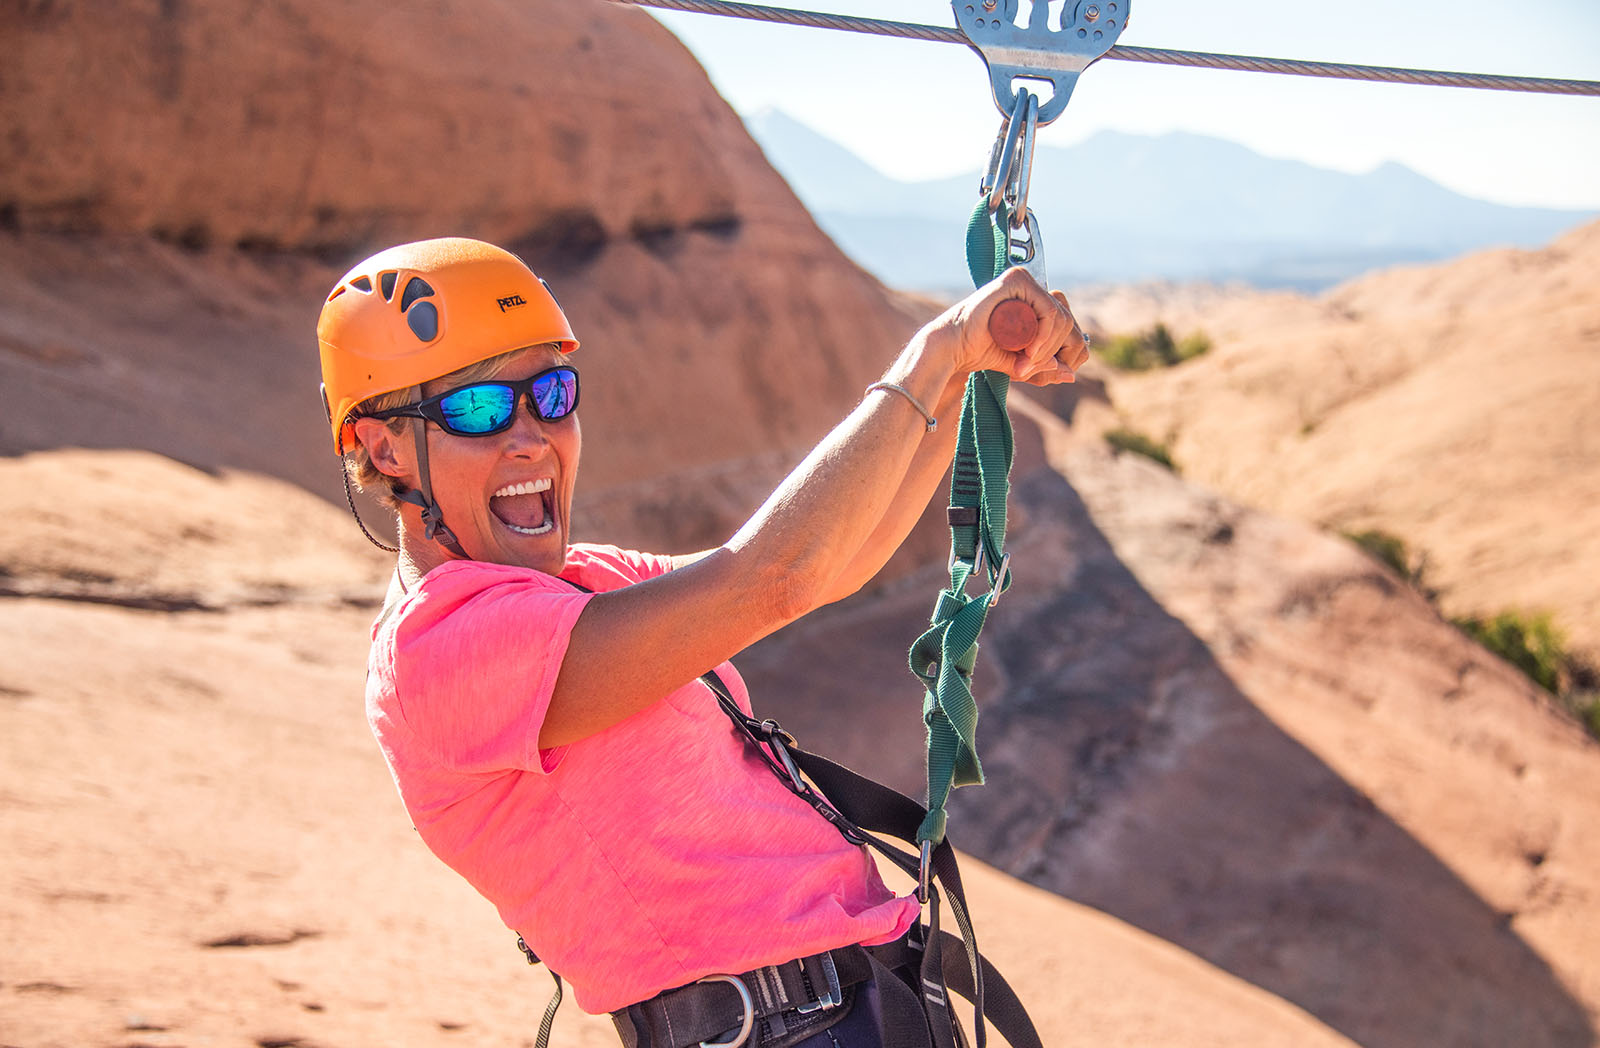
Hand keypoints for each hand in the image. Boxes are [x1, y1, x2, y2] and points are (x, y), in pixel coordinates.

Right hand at [930, 268, 1089, 384]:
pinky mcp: (1016, 281)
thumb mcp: (1020, 361)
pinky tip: (1029, 350)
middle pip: (1066, 320)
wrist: (951, 346)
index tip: (1040, 368)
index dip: (1061, 350)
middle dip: (1054, 350)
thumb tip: (1071, 375)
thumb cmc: (978, 351)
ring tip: (1026, 361)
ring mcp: (1023, 279)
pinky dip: (1045, 335)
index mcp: (1032, 298)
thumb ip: (1043, 365)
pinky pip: (1048, 311)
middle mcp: (1030, 285)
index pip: (1065, 322)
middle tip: (1029, 366)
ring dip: (1048, 346)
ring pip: (1059, 317)